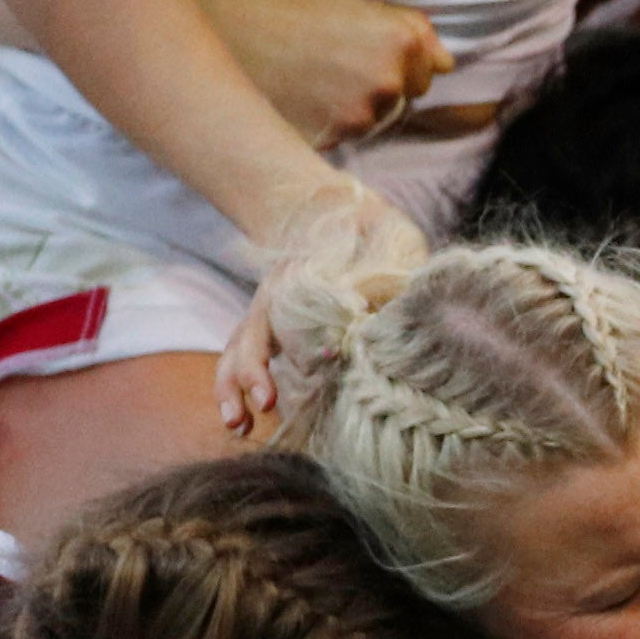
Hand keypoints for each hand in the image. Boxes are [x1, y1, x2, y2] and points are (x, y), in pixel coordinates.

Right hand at [199, 0, 449, 145]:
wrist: (222, 23)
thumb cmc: (291, 7)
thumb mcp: (357, 5)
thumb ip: (411, 33)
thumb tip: (448, 63)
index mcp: (401, 45)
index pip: (428, 72)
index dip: (396, 61)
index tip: (359, 48)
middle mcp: (387, 85)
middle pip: (402, 101)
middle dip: (377, 87)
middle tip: (329, 64)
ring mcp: (356, 117)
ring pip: (372, 122)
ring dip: (351, 108)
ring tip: (309, 79)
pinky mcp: (326, 141)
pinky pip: (341, 138)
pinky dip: (323, 124)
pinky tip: (296, 99)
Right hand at [217, 185, 423, 437]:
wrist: (340, 214)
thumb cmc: (372, 233)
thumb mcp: (392, 243)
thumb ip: (395, 277)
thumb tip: (406, 315)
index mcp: (300, 276)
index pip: (295, 314)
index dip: (305, 339)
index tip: (327, 358)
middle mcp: (275, 297)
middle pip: (253, 335)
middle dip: (254, 372)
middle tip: (265, 403)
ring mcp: (265, 314)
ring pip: (237, 352)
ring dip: (233, 389)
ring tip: (239, 424)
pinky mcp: (267, 331)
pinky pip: (242, 359)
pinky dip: (238, 388)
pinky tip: (244, 421)